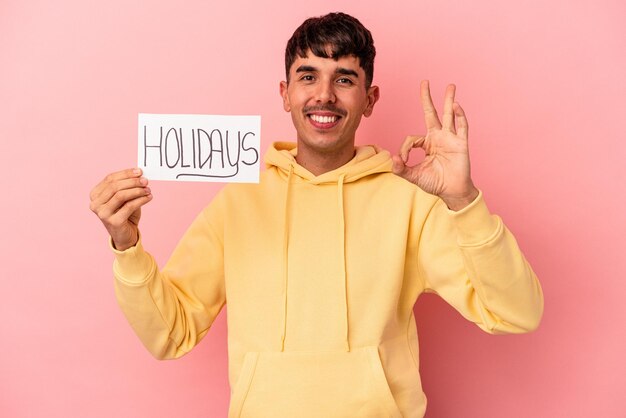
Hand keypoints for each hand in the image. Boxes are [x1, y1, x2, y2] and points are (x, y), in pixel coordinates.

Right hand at [89, 168, 152, 250]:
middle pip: (115, 186)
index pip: (110, 179)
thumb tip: (139, 174)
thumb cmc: (125, 213)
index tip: (139, 171)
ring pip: (121, 195)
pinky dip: (141, 200)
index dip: (125, 173)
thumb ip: (127, 186)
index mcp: (95, 195)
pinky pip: (129, 206)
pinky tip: (149, 197)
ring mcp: (103, 214)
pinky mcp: (113, 222)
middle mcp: (95, 204)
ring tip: (148, 189)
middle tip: (145, 181)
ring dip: (137, 190)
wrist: (125, 235)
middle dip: (132, 181)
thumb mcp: (125, 197)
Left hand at [392, 80, 478, 210]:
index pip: (412, 138)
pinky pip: (461, 127)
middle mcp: (438, 137)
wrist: (451, 192)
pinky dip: (459, 116)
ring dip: (449, 100)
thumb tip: (392, 158)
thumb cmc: (435, 183)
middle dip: (427, 98)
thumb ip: (401, 169)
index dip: (405, 148)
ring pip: (448, 115)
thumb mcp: (414, 176)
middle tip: (424, 82)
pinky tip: (456, 106)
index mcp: (427, 144)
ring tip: (451, 86)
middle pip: (431, 113)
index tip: (403, 160)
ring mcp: (450, 139)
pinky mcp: (461, 143)